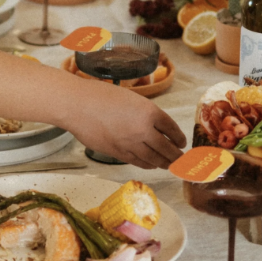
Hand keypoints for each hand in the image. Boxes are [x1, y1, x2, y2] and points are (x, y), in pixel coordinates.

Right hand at [64, 82, 185, 168]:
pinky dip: (148, 165)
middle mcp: (143, 129)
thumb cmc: (100, 95)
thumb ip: (144, 112)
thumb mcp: (129, 98)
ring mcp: (131, 144)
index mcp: (149, 111)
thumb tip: (154, 127)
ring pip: (154, 159)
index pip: (171, 129)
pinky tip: (151, 164)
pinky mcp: (118, 153)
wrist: (78, 105)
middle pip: (166, 148)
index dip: (179, 138)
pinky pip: (138, 162)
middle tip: (181, 160)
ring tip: (169, 165)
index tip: (182, 143)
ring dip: (164, 163)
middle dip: (176, 156)